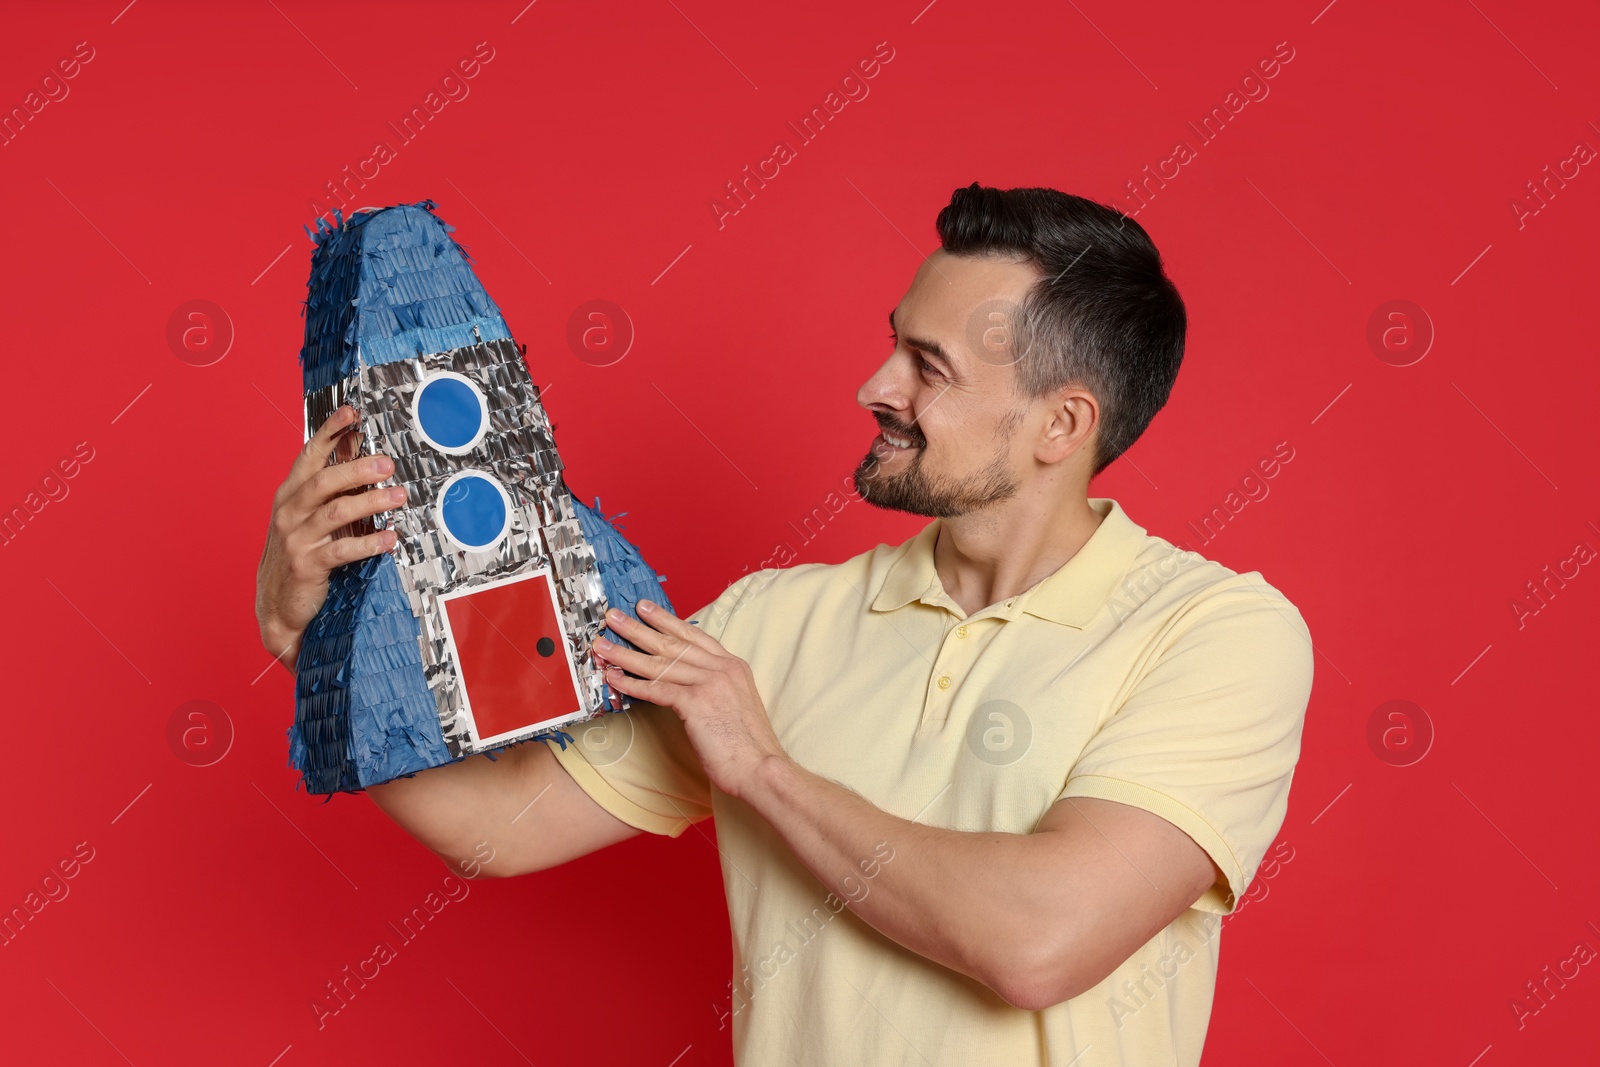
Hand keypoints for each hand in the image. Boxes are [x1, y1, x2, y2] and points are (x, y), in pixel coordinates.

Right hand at [254, 405, 405, 670]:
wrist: (278, 605)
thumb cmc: (301, 553)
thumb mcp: (312, 515)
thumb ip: (334, 488)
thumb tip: (364, 454)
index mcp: (291, 493)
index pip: (310, 454)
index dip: (331, 432)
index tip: (352, 412)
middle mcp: (290, 511)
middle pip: (325, 480)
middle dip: (358, 468)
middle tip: (388, 463)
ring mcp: (297, 538)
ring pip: (336, 512)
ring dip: (371, 502)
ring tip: (399, 496)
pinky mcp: (307, 564)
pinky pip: (342, 550)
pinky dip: (369, 543)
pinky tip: (390, 538)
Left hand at [592, 599, 785, 799]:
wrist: (759, 767)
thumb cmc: (746, 745)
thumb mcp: (736, 703)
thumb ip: (715, 687)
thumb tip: (686, 684)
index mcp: (732, 666)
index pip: (693, 636)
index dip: (666, 621)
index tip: (645, 609)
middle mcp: (722, 668)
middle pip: (672, 643)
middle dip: (639, 628)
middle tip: (614, 616)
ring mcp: (710, 683)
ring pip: (660, 664)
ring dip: (626, 654)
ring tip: (603, 645)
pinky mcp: (696, 703)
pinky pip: (657, 689)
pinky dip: (632, 684)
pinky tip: (615, 678)